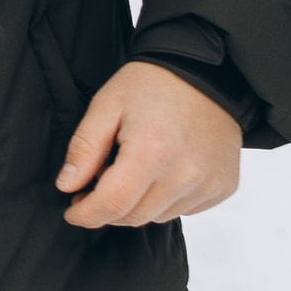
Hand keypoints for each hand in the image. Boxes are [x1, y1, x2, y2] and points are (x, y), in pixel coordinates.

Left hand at [57, 61, 241, 229]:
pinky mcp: (223, 187)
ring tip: (131, 172)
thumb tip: (67, 187)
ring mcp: (209, 183)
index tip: (72, 212)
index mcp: (152, 151)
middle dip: (108, 209)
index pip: (112, 204)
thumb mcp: (107, 105)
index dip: (85, 214)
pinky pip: (185, 210)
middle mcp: (185, 174)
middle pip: (134, 216)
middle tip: (96, 186)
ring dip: (137, 204)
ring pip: (158, 216)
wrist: (206, 73)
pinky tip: (161, 173)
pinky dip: (166, 200)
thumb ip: (84, 149)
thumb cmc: (152, 84)